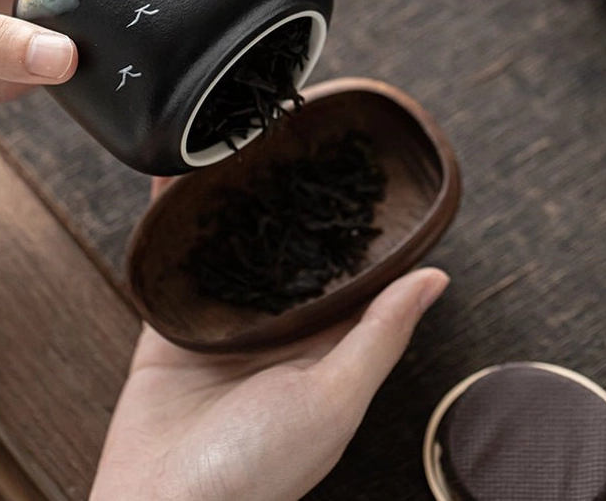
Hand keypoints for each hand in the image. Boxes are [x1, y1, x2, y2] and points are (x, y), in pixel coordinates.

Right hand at [91, 176, 447, 500]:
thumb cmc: (258, 472)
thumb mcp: (333, 399)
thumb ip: (378, 335)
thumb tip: (435, 279)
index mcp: (321, 343)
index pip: (344, 270)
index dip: (348, 221)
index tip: (353, 169)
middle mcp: (273, 328)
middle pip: (282, 249)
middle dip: (283, 201)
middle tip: (286, 138)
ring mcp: (219, 322)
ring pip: (228, 246)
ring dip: (228, 203)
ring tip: (233, 146)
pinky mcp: (170, 322)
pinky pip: (171, 261)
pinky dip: (172, 223)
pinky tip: (173, 184)